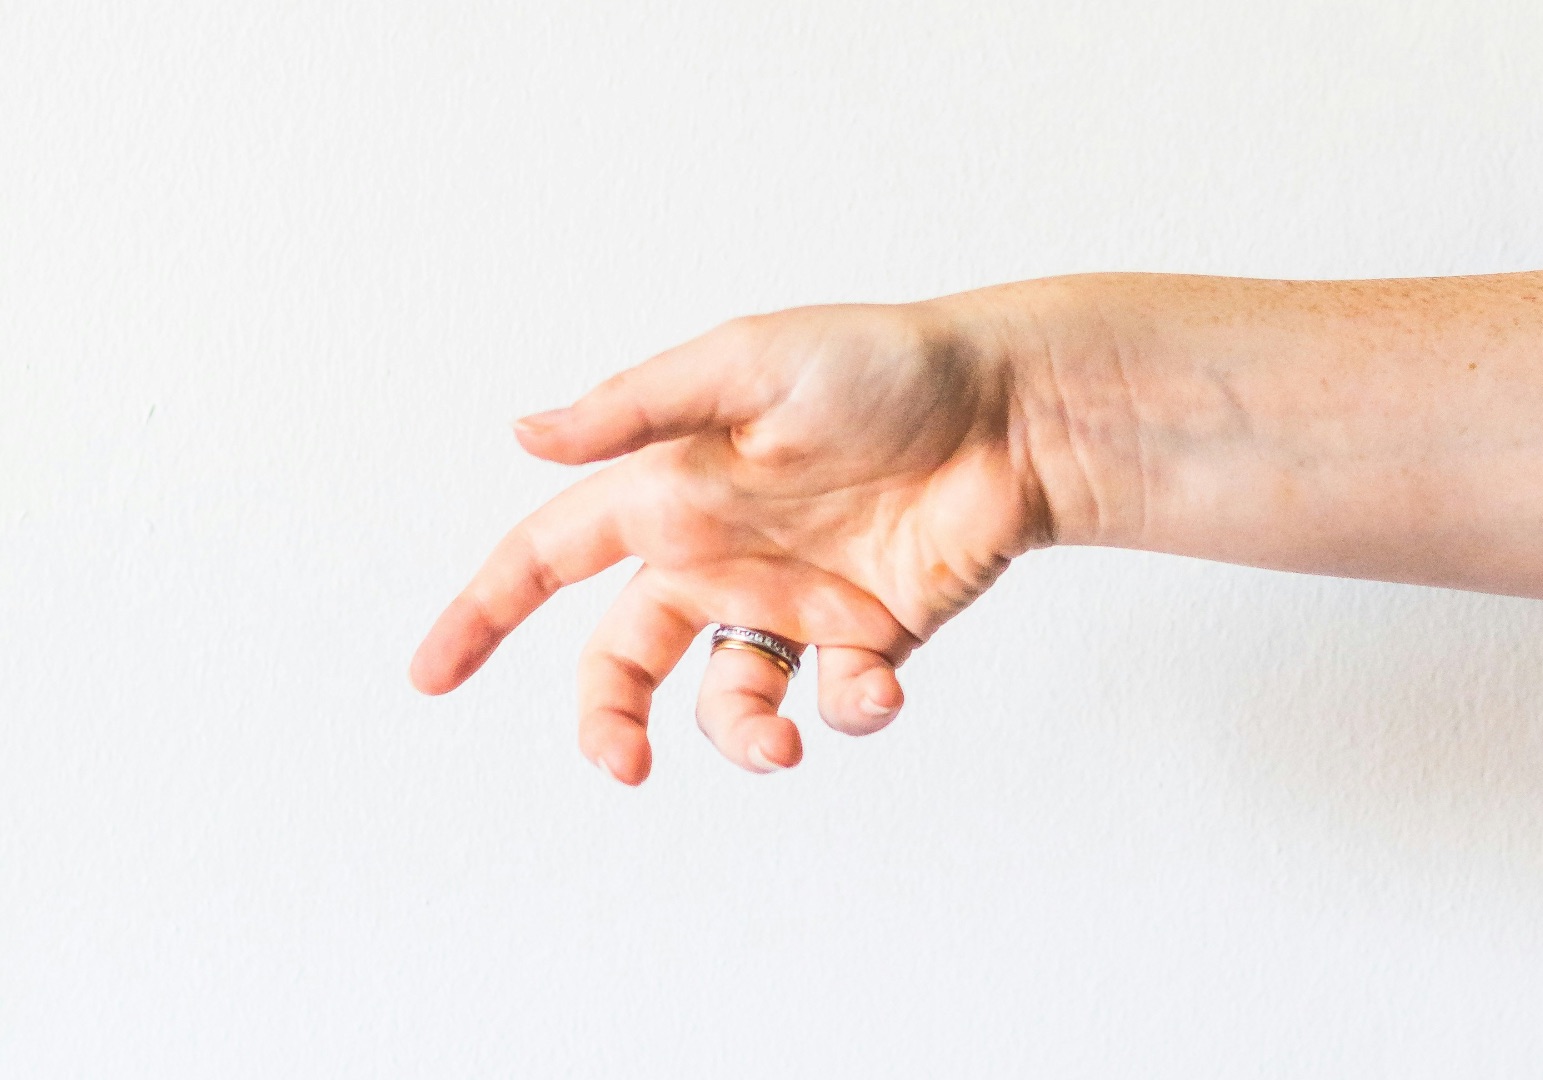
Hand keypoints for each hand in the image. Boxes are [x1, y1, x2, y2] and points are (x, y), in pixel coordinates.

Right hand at [408, 301, 1048, 783]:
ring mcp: (793, 601)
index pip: (550, 558)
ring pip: (726, 702)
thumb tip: (523, 434)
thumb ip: (638, 409)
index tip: (428, 676)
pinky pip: (834, 700)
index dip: (483, 612)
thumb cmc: (882, 365)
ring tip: (783, 743)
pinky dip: (852, 710)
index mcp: (672, 494)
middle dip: (606, 721)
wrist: (1012, 411)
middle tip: (622, 764)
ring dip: (741, 742)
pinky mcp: (867, 636)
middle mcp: (721, 555)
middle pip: (624, 660)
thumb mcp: (747, 364)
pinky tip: (881, 681)